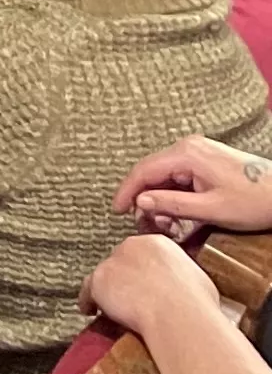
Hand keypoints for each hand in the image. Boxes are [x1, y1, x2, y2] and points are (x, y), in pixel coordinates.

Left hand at [90, 231, 234, 343]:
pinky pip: (88, 291)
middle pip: (122, 260)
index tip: (145, 282)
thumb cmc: (195, 302)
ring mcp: (112, 262)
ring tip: (112, 306)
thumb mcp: (197, 280)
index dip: (143, 270)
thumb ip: (182, 275)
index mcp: (157, 243)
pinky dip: (88, 301)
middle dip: (125, 277)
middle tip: (131, 296)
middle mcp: (131, 246)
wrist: (177, 313)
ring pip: (105, 275)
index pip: (143, 253)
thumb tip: (182, 285)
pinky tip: (90, 310)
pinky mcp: (98, 280)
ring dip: (108, 289)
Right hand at [122, 136, 271, 235]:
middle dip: (146, 200)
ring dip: (161, 200)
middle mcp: (188, 147)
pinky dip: (175, 195)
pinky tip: (179, 214)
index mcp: (187, 154)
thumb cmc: (256, 201)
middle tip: (147, 226)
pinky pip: (180, 176)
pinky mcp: (206, 160)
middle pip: (153, 173)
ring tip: (167, 225)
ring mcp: (198, 152)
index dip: (127, 192)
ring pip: (166, 176)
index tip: (117, 211)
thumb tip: (141, 203)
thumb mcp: (212, 210)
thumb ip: (172, 204)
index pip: (143, 171)